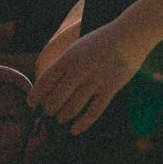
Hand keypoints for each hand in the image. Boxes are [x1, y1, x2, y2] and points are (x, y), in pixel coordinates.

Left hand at [29, 20, 151, 134]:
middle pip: (56, 99)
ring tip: (61, 118)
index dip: (35, 96)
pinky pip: (93, 112)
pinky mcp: (111, 88)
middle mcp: (79, 70)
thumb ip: (66, 64)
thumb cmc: (103, 40)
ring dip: (63, 117)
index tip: (31, 104)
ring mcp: (96, 80)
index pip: (44, 82)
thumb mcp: (79, 46)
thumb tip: (50, 85)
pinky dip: (82, 124)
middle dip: (49, 109)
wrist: (131, 33)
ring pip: (72, 108)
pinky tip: (75, 130)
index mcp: (69, 57)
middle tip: (49, 111)